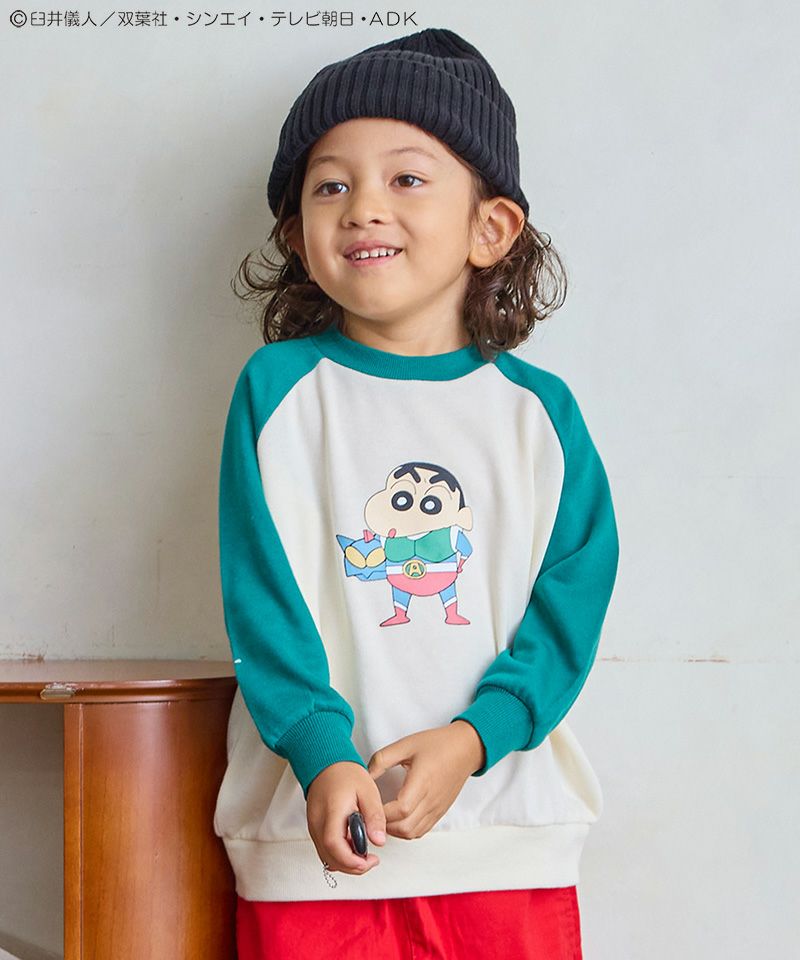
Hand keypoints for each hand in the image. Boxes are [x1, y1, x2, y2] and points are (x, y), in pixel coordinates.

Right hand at [306, 761, 387, 875]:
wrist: (327, 763)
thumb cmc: (345, 774)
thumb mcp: (368, 791)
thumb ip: (374, 816)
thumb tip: (379, 841)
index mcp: (332, 811)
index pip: (335, 845)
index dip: (352, 860)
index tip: (370, 861)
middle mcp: (318, 823)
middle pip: (330, 858)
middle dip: (352, 866)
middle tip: (372, 860)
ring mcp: (314, 827)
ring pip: (326, 857)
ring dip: (346, 863)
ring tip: (364, 854)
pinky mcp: (314, 828)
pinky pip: (324, 850)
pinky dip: (338, 856)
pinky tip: (352, 848)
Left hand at [367, 721, 485, 839]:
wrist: (465, 748)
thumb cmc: (438, 744)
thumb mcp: (406, 744)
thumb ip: (382, 759)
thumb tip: (365, 775)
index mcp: (422, 781)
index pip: (400, 809)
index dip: (381, 812)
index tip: (368, 805)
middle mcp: (431, 799)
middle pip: (405, 827)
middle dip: (384, 824)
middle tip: (371, 813)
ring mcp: (437, 809)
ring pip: (412, 833)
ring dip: (394, 830)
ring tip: (382, 816)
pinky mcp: (440, 812)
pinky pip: (421, 830)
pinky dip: (406, 830)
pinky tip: (398, 818)